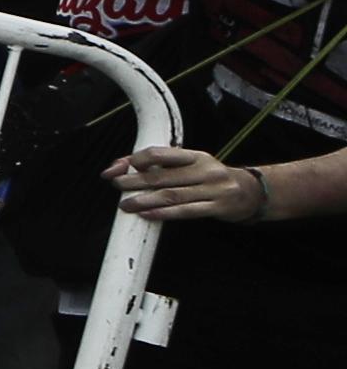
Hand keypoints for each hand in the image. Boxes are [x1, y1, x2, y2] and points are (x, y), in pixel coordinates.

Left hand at [110, 146, 278, 226]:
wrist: (251, 193)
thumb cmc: (211, 177)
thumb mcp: (191, 165)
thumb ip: (160, 164)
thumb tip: (120, 166)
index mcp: (196, 156)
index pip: (162, 154)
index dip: (138, 160)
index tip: (121, 167)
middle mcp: (205, 170)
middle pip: (163, 176)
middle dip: (135, 181)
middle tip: (116, 185)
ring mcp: (213, 190)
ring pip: (172, 195)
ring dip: (145, 200)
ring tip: (126, 204)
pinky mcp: (217, 208)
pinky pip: (187, 211)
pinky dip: (164, 213)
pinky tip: (148, 214)